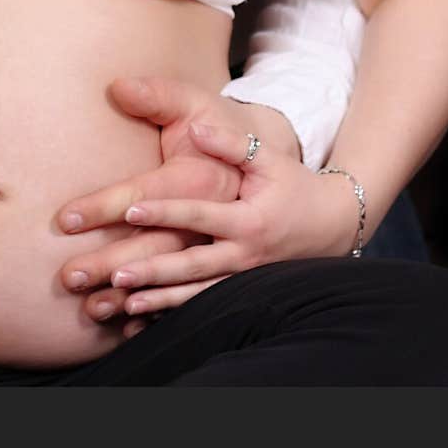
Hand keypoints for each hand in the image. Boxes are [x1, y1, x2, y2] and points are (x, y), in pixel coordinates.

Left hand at [104, 121, 359, 319]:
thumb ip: (232, 144)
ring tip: (125, 303)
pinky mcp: (243, 292)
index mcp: (249, 221)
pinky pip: (206, 307)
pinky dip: (176, 315)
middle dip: (155, 271)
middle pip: (194, 266)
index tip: (130, 210)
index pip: (200, 216)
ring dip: (161, 301)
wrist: (331, 224)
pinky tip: (145, 320)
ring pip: (198, 296)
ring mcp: (245, 279)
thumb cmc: (294, 185)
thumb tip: (196, 128)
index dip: (165, 212)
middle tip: (116, 272)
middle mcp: (246, 256)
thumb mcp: (269, 159)